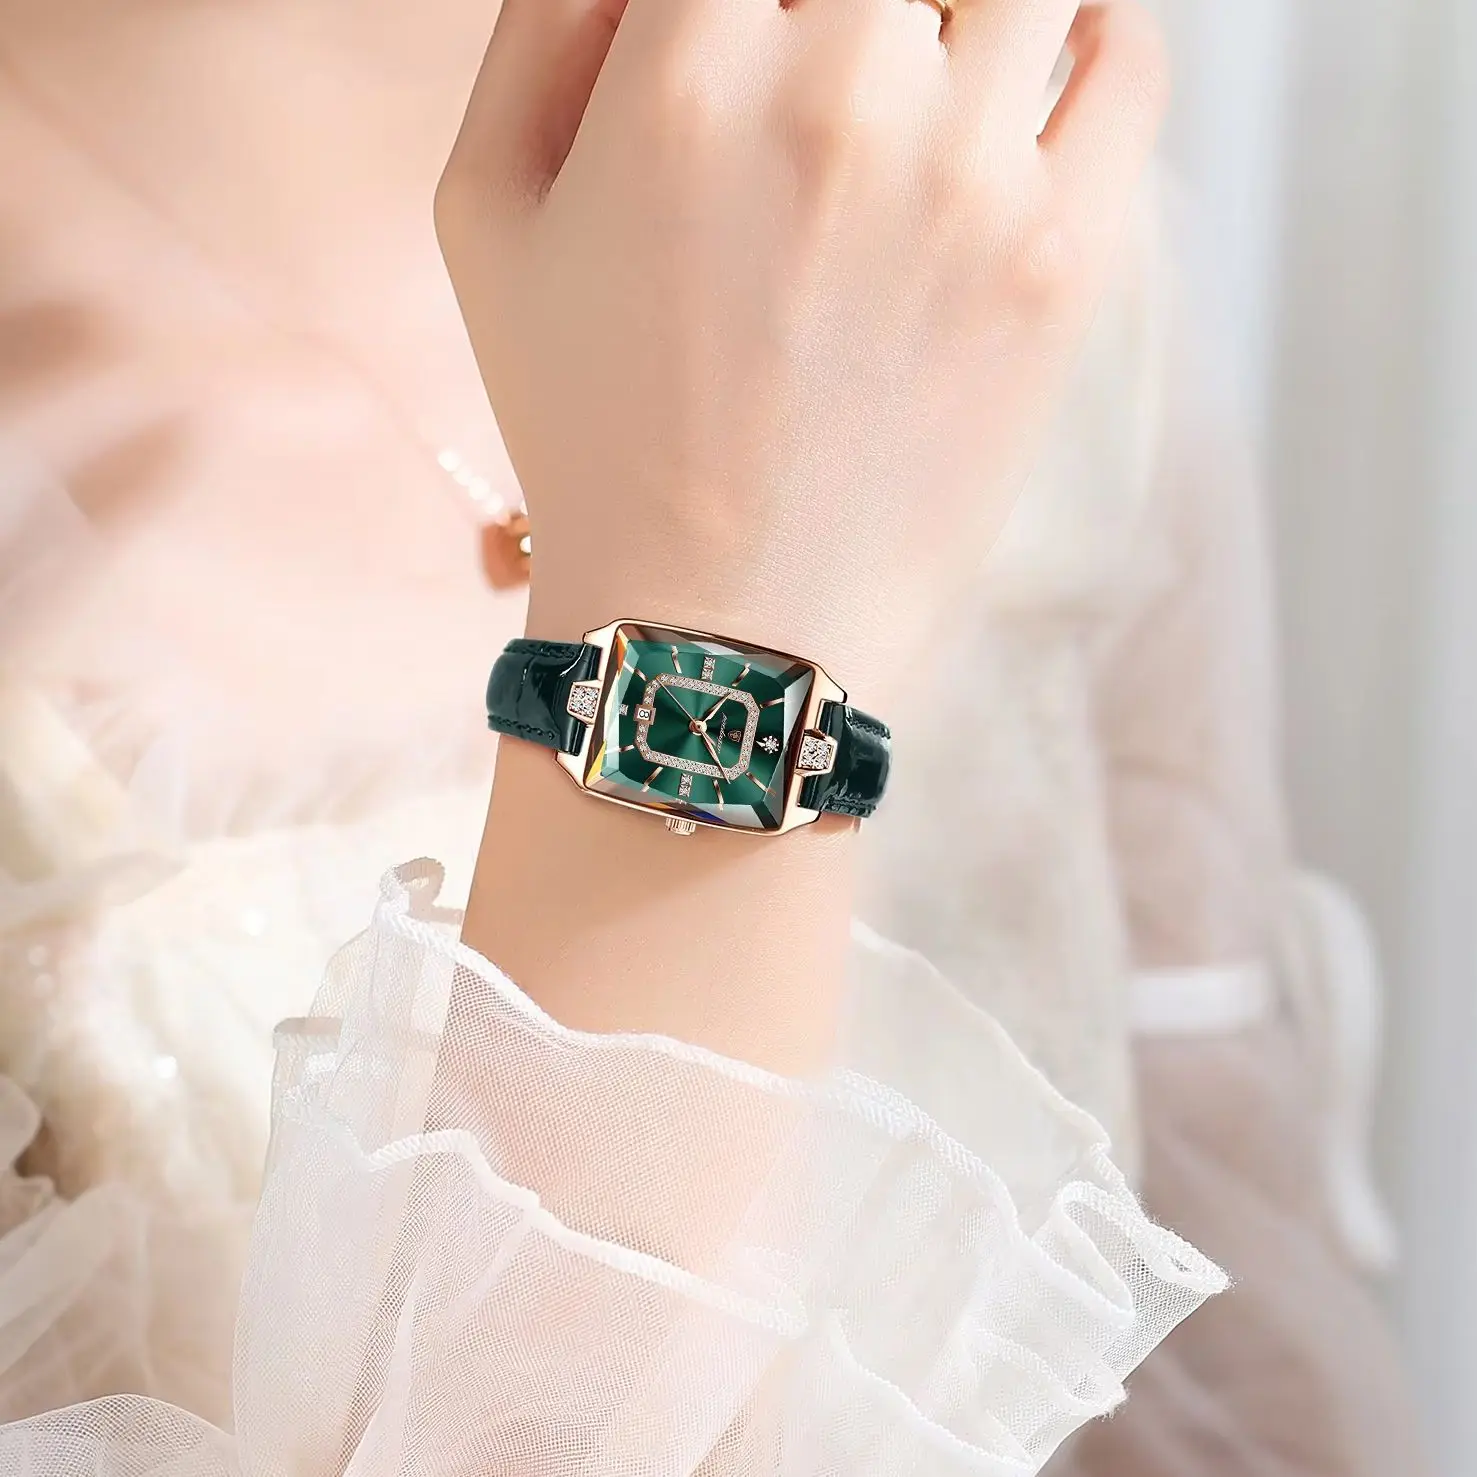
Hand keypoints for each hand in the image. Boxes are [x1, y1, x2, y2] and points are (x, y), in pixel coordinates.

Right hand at [437, 0, 1167, 700]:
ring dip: (962, 12)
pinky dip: (1097, 34)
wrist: (719, 630)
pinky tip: (1041, 72)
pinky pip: (1131, 62)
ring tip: (926, 65)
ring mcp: (975, 176)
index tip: (752, 33)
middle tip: (828, 75)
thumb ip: (540, 22)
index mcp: (688, 66)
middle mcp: (845, 91)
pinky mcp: (1066, 262)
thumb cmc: (588, 435)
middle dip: (847, 11)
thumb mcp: (488, 222)